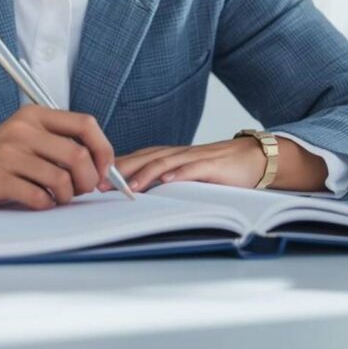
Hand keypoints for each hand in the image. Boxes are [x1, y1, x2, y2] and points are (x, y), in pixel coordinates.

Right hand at [0, 105, 114, 209]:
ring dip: (66, 196)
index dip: (103, 149)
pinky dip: (45, 206)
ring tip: (56, 197)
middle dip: (89, 180)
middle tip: (81, 190)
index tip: (104, 169)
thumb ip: (57, 143)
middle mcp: (23, 130)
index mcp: (34, 115)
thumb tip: (101, 165)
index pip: (86, 124)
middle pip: (78, 155)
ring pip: (62, 180)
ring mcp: (9, 154)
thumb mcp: (23, 137)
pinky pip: (39, 198)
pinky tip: (37, 202)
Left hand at [98, 138, 266, 192]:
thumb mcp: (186, 175)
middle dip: (121, 170)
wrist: (252, 158)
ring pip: (164, 163)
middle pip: (144, 158)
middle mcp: (177, 154)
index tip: (95, 179)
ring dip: (144, 174)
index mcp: (169, 156)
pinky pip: (192, 169)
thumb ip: (165, 181)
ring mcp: (193, 158)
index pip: (137, 159)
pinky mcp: (211, 166)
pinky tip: (167, 182)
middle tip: (101, 184)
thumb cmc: (217, 169)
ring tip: (128, 187)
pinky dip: (179, 174)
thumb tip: (138, 195)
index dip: (116, 167)